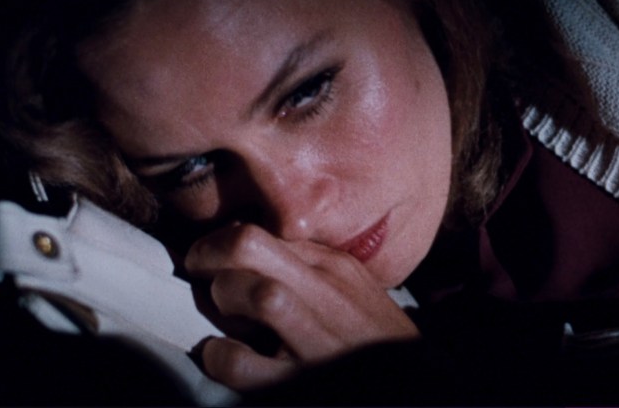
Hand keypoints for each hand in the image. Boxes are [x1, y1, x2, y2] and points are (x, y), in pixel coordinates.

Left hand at [184, 223, 419, 389]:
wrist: (421, 388)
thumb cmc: (377, 339)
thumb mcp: (354, 289)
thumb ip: (310, 266)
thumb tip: (251, 250)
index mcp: (335, 267)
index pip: (266, 230)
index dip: (221, 239)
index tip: (207, 253)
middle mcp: (327, 293)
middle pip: (250, 246)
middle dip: (210, 254)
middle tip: (197, 270)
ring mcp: (317, 338)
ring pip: (254, 294)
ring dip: (222, 301)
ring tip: (224, 316)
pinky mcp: (300, 383)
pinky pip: (242, 363)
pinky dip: (221, 356)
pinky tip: (223, 355)